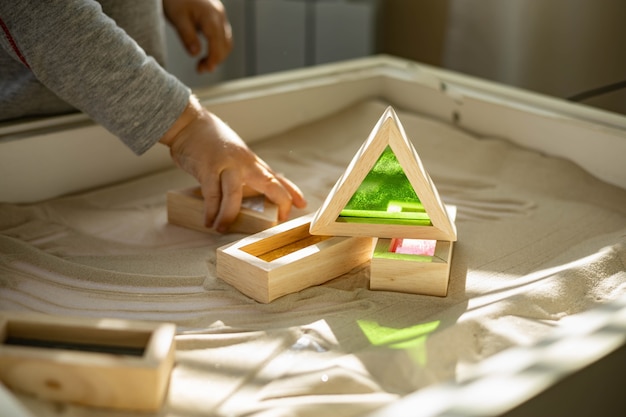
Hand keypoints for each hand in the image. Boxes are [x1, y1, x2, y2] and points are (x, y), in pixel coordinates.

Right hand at [160, 97, 306, 232]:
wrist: (189, 124)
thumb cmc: (212, 142)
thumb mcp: (236, 155)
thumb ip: (247, 172)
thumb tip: (259, 188)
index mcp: (251, 162)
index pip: (276, 178)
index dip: (291, 192)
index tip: (302, 204)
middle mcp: (244, 163)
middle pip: (268, 182)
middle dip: (279, 200)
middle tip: (279, 219)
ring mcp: (226, 165)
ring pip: (234, 194)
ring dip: (229, 215)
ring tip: (222, 228)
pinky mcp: (207, 168)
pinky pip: (211, 194)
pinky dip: (210, 211)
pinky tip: (208, 221)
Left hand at [163, 0, 232, 71]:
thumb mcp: (177, 18)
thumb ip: (187, 36)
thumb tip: (195, 54)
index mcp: (211, 18)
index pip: (217, 44)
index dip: (213, 60)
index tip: (206, 70)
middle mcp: (220, 17)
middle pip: (225, 45)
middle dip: (216, 60)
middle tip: (200, 69)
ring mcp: (220, 17)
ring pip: (226, 41)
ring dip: (218, 55)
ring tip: (203, 64)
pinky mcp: (217, 17)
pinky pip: (223, 36)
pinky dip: (217, 47)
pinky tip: (206, 53)